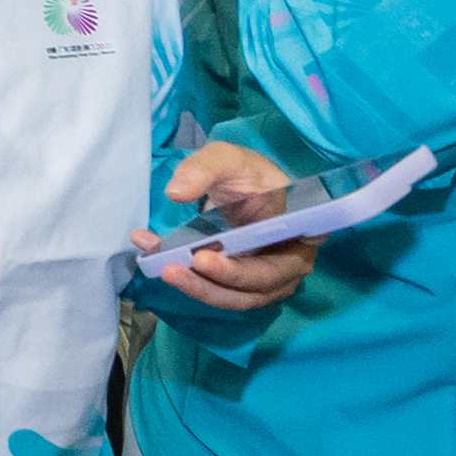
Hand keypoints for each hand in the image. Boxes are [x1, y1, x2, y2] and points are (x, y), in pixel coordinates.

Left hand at [140, 136, 320, 310]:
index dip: (242, 271)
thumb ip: (204, 169)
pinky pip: (216, 287)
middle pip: (253, 288)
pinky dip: (188, 279)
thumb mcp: (227, 159)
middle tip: (172, 268)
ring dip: (196, 287)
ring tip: (162, 268)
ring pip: (233, 296)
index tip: (203, 258)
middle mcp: (290, 264)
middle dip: (210, 282)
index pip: (278, 265)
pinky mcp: (241, 282)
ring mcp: (267, 278)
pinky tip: (154, 258)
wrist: (244, 183)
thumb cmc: (247, 173)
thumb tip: (176, 193)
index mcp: (301, 236)